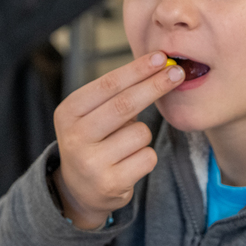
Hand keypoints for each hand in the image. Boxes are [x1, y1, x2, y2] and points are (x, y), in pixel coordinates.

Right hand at [53, 52, 184, 229]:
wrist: (79, 189)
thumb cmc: (94, 140)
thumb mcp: (92, 114)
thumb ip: (117, 94)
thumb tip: (158, 66)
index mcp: (68, 112)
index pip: (107, 85)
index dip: (136, 69)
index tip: (160, 57)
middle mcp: (75, 137)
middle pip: (125, 105)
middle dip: (154, 86)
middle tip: (177, 73)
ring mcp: (91, 162)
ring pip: (140, 133)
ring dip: (143, 134)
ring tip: (126, 145)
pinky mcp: (110, 184)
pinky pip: (147, 157)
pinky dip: (145, 157)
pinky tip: (128, 164)